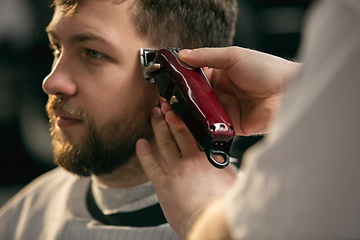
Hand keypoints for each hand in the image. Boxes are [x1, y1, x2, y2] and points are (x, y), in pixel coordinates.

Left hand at [136, 107, 237, 237]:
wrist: (211, 224)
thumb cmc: (224, 206)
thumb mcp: (234, 180)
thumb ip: (227, 166)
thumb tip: (229, 159)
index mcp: (210, 157)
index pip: (197, 131)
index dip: (189, 117)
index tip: (182, 106)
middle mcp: (192, 160)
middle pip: (179, 132)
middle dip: (171, 116)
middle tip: (164, 103)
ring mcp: (176, 171)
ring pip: (165, 144)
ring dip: (158, 127)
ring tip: (154, 114)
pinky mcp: (163, 185)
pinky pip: (151, 165)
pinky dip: (144, 153)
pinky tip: (140, 143)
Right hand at [166, 47, 300, 135]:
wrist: (289, 92)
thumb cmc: (267, 70)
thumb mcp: (233, 56)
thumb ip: (206, 56)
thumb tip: (183, 54)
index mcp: (222, 75)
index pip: (195, 78)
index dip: (181, 82)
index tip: (167, 83)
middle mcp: (222, 93)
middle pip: (195, 99)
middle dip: (179, 101)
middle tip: (165, 102)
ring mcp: (226, 110)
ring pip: (200, 115)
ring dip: (185, 115)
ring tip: (170, 113)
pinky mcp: (232, 127)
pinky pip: (212, 129)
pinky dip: (200, 128)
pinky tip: (188, 124)